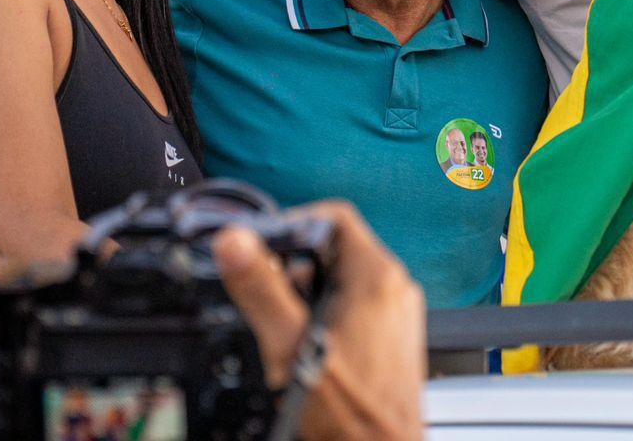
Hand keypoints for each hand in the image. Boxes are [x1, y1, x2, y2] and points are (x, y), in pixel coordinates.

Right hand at [214, 201, 424, 440]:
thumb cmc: (349, 415)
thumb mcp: (290, 346)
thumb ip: (262, 289)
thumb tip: (234, 242)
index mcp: (376, 275)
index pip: (334, 217)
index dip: (294, 225)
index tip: (266, 250)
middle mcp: (395, 287)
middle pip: (336, 249)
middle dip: (298, 272)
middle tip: (275, 306)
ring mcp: (399, 313)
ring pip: (345, 280)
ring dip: (311, 298)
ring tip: (292, 337)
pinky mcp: (395, 337)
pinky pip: (358, 307)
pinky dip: (329, 317)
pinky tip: (312, 352)